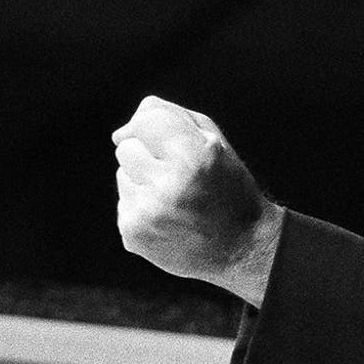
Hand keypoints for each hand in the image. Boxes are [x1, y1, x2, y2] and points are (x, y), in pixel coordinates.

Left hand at [113, 95, 281, 306]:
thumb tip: (121, 131)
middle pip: (126, 147)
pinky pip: (123, 202)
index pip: (145, 121)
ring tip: (174, 197)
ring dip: (142, 180)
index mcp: (193, 158)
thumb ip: (171, 116)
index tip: (164, 137)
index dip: (152, 125)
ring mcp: (147, 213)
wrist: (242, 247)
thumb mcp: (214, 140)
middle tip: (177, 173)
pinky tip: (167, 216)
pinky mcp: (133, 233)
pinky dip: (141, 205)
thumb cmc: (229, 188)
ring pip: (122, 174)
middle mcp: (167, 186)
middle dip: (147, 154)